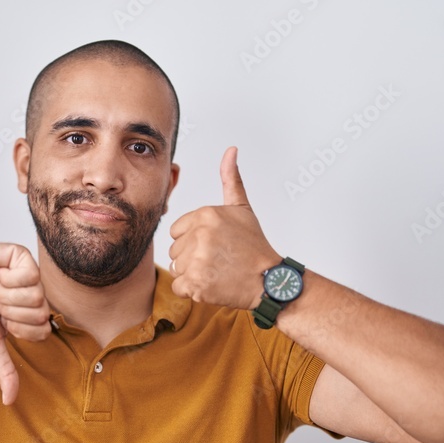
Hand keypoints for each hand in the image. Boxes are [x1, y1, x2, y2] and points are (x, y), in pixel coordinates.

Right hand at [0, 243, 49, 404]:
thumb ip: (5, 371)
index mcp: (31, 311)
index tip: (0, 320)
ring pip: (36, 294)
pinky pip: (29, 274)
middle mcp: (34, 292)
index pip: (44, 330)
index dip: (19, 329)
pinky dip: (7, 278)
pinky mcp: (20, 255)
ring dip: (6, 295)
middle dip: (11, 312)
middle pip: (42, 312)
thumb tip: (9, 401)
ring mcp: (29, 272)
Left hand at [168, 146, 280, 309]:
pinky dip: (192, 291)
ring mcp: (197, 261)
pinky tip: (212, 284)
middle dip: (192, 258)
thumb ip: (230, 180)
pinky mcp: (196, 284)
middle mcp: (200, 235)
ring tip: (217, 272)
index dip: (193, 240)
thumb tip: (231, 150)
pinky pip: (179, 287)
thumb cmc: (253, 246)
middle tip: (218, 260)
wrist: (268, 280)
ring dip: (193, 274)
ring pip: (177, 269)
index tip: (215, 245)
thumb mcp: (242, 209)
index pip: (177, 230)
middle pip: (175, 250)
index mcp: (206, 215)